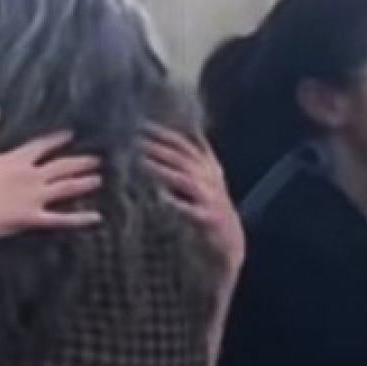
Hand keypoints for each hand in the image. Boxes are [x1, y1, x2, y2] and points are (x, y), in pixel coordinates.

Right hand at [0, 111, 103, 242]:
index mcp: (14, 160)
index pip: (42, 146)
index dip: (57, 139)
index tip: (70, 135)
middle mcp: (29, 177)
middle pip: (62, 166)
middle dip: (81, 162)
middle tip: (97, 160)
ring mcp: (32, 199)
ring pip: (67, 189)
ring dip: (85, 183)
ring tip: (98, 180)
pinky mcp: (30, 220)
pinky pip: (61, 220)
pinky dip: (81, 219)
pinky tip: (97, 218)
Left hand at [142, 129, 242, 275]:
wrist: (230, 239)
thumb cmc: (212, 207)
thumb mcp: (211, 177)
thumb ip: (201, 156)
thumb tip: (190, 131)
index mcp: (209, 168)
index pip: (185, 145)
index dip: (165, 134)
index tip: (143, 126)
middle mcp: (211, 180)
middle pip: (182, 159)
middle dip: (159, 148)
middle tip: (137, 141)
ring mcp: (210, 199)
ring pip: (184, 179)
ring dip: (162, 169)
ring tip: (142, 161)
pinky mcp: (207, 219)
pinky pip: (188, 209)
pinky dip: (174, 202)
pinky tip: (159, 196)